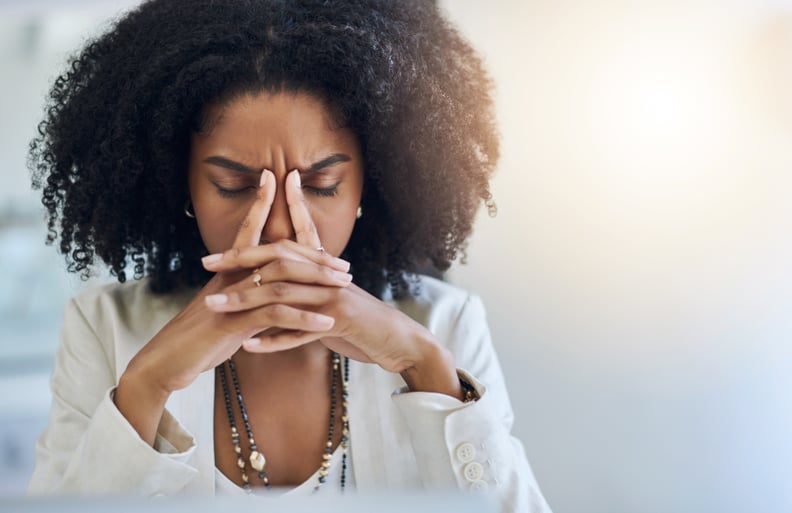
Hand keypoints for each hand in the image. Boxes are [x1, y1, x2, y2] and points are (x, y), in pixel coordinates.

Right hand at [115, 170, 353, 443]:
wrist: (168, 360)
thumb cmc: (199, 338)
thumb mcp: (228, 312)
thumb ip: (249, 299)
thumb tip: (272, 294)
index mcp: (229, 272)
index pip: (249, 230)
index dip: (260, 204)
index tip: (274, 178)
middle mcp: (231, 277)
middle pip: (278, 252)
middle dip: (314, 256)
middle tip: (345, 265)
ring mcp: (233, 297)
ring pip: (281, 279)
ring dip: (317, 283)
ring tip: (343, 289)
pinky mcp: (234, 322)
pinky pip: (275, 315)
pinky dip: (303, 319)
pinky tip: (326, 324)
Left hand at [203, 169, 462, 396]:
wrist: (400, 340)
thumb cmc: (363, 323)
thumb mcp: (331, 303)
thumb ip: (305, 295)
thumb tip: (274, 296)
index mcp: (323, 268)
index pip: (287, 243)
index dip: (258, 234)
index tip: (222, 241)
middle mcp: (327, 276)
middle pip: (277, 261)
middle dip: (240, 261)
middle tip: (206, 263)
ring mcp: (334, 297)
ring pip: (283, 294)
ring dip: (247, 301)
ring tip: (215, 305)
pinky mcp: (341, 321)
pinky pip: (302, 330)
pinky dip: (275, 339)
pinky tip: (249, 345)